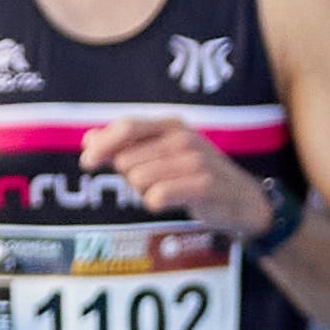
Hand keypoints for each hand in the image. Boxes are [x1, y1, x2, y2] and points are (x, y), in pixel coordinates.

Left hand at [81, 116, 273, 235]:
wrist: (242, 200)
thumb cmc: (197, 175)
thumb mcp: (162, 154)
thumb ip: (126, 146)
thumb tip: (88, 139)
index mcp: (171, 125)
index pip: (127, 127)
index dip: (102, 144)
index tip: (87, 162)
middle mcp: (183, 137)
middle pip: (128, 160)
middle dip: (130, 178)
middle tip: (154, 184)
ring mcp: (195, 160)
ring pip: (139, 180)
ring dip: (145, 193)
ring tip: (166, 193)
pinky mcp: (203, 184)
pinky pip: (158, 197)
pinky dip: (157, 204)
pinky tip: (172, 203)